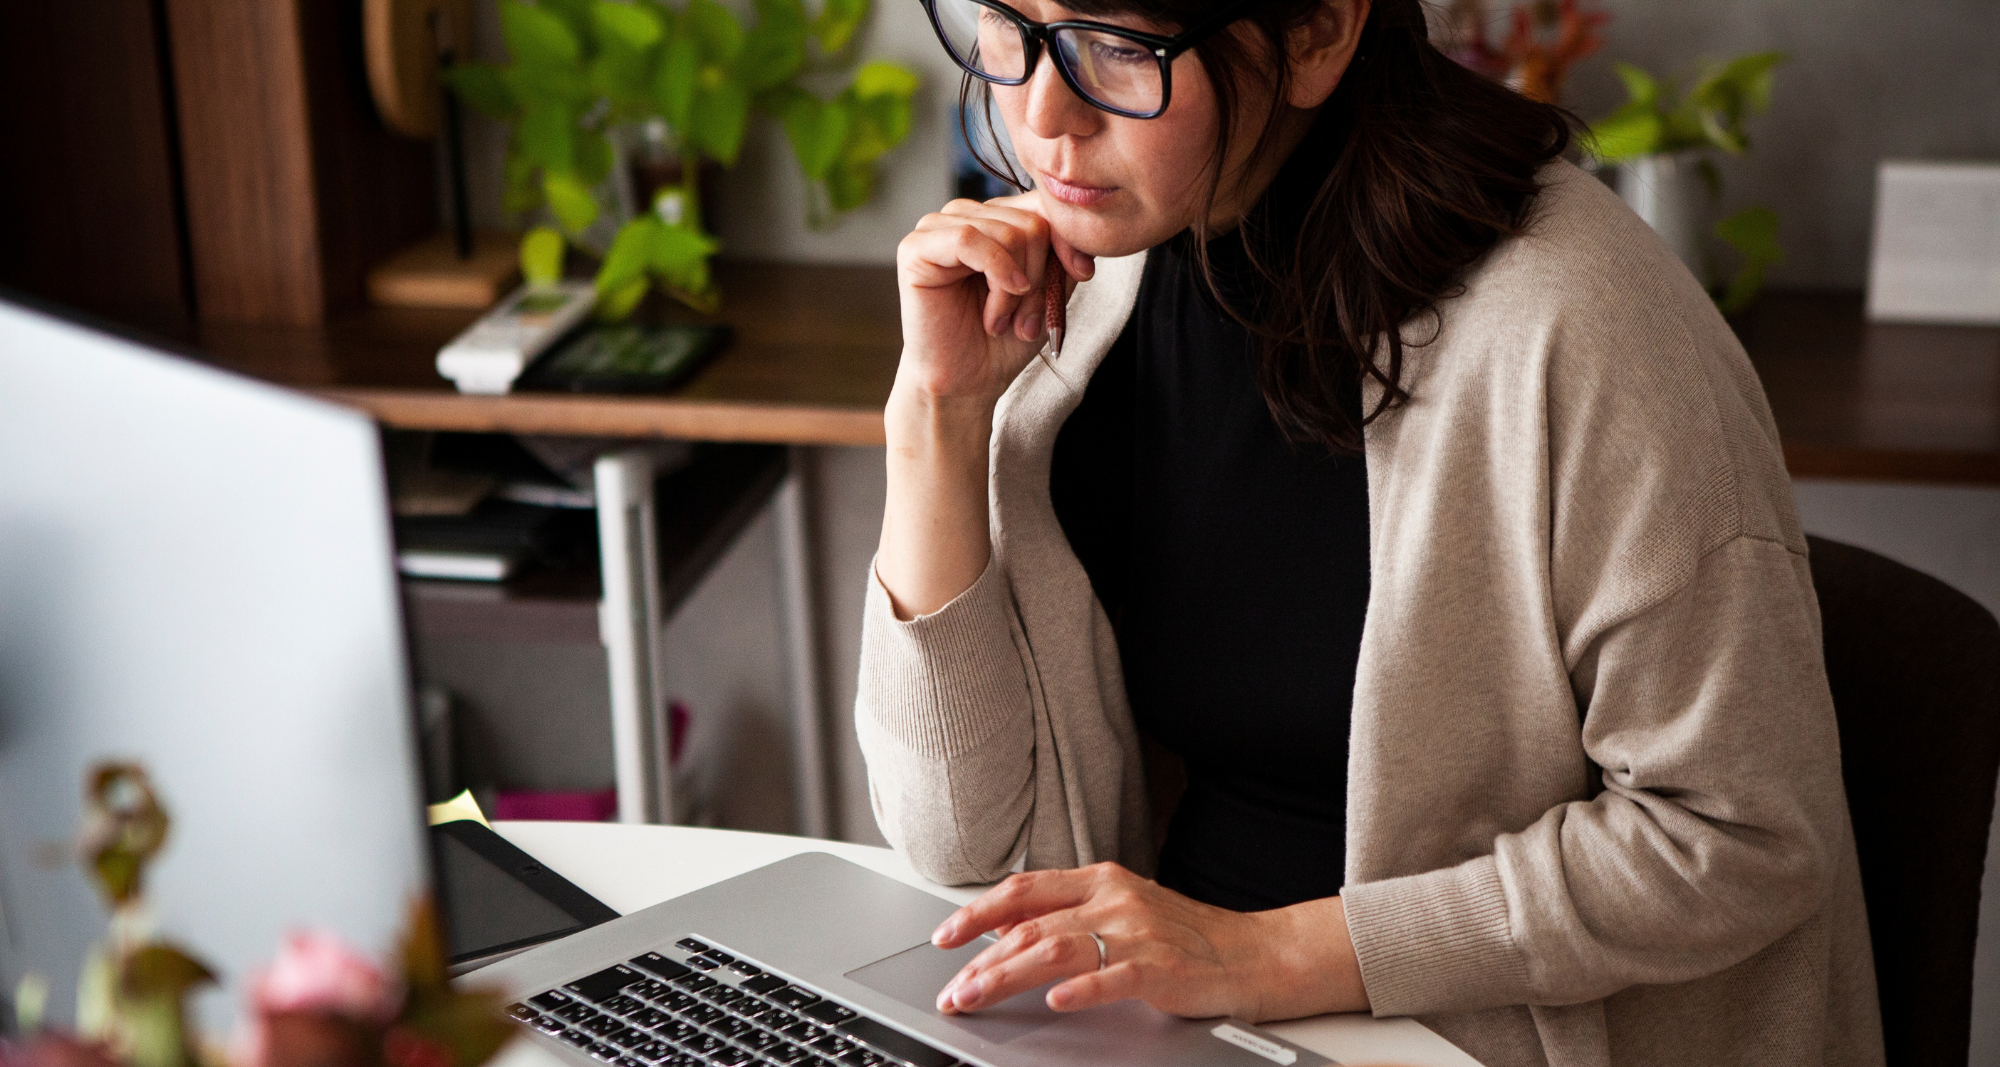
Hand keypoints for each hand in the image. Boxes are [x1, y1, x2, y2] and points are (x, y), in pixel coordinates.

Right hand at [892, 195, 1095, 406]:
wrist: (968, 381)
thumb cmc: (1004, 339)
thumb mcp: (1050, 288)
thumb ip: (1064, 251)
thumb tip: (1082, 228)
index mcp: (995, 218)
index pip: (1043, 203)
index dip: (1069, 239)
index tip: (1083, 274)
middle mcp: (966, 215)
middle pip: (1030, 222)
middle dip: (1039, 277)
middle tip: (1025, 320)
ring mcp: (937, 227)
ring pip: (1007, 233)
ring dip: (1017, 289)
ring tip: (1005, 321)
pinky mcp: (915, 247)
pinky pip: (968, 240)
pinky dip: (994, 278)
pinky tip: (995, 313)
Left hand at [928, 862, 1369, 1022]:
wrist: (1254, 952)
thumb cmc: (1185, 936)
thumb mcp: (1121, 910)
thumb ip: (1068, 915)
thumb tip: (1004, 927)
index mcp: (1100, 881)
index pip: (1024, 889)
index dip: (976, 912)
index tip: (942, 937)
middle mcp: (1114, 899)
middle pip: (1030, 925)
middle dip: (980, 960)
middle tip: (952, 990)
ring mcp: (1138, 931)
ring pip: (1056, 949)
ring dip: (1007, 975)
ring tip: (976, 996)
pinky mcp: (1162, 967)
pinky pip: (1113, 977)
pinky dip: (1079, 989)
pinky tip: (1054, 1001)